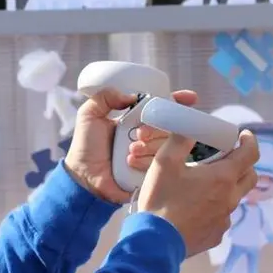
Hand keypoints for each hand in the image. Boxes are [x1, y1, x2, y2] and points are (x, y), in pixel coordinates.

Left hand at [63, 88, 198, 204]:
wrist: (83, 177)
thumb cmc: (86, 147)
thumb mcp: (89, 115)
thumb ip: (105, 98)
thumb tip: (131, 95)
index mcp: (135, 120)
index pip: (160, 108)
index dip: (176, 101)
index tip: (189, 98)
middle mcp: (147, 136)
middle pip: (168, 125)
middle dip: (157, 126)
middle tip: (139, 133)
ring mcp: (151, 154)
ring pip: (167, 144)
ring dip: (149, 144)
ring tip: (130, 150)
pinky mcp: (152, 172)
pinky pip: (161, 163)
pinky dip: (145, 160)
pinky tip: (130, 162)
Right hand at [137, 130, 260, 257]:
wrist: (156, 241)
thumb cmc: (161, 199)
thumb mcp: (165, 162)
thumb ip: (180, 139)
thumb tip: (190, 125)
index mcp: (223, 177)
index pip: (250, 154)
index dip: (250, 141)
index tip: (243, 135)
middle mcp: (230, 198)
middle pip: (250, 176)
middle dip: (243, 164)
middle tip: (228, 157)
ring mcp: (225, 219)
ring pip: (234, 197)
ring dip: (226, 187)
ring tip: (204, 184)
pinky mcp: (216, 235)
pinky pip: (221, 216)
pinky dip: (214, 207)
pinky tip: (195, 208)